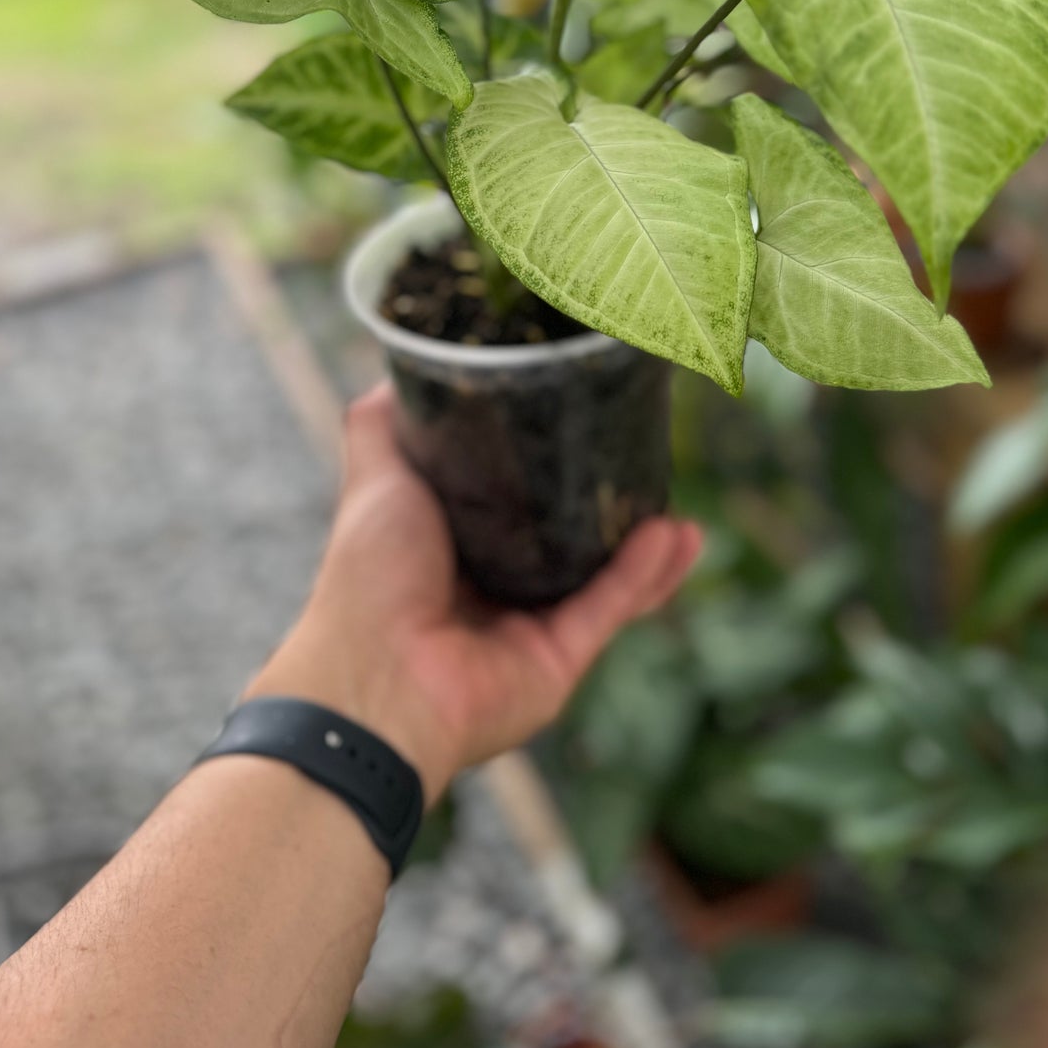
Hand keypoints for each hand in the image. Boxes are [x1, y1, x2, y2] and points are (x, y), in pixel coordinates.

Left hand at [245, 382, 702, 801]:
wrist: (375, 681)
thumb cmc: (366, 579)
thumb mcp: (374, 477)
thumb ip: (384, 425)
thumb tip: (405, 366)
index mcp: (448, 544)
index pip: (509, 499)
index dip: (544, 464)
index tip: (581, 421)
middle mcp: (489, 586)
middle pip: (564, 540)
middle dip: (607, 509)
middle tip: (646, 462)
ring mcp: (525, 627)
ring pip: (601, 578)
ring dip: (645, 548)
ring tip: (680, 509)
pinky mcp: (557, 662)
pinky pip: (609, 610)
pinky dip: (644, 575)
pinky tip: (677, 537)